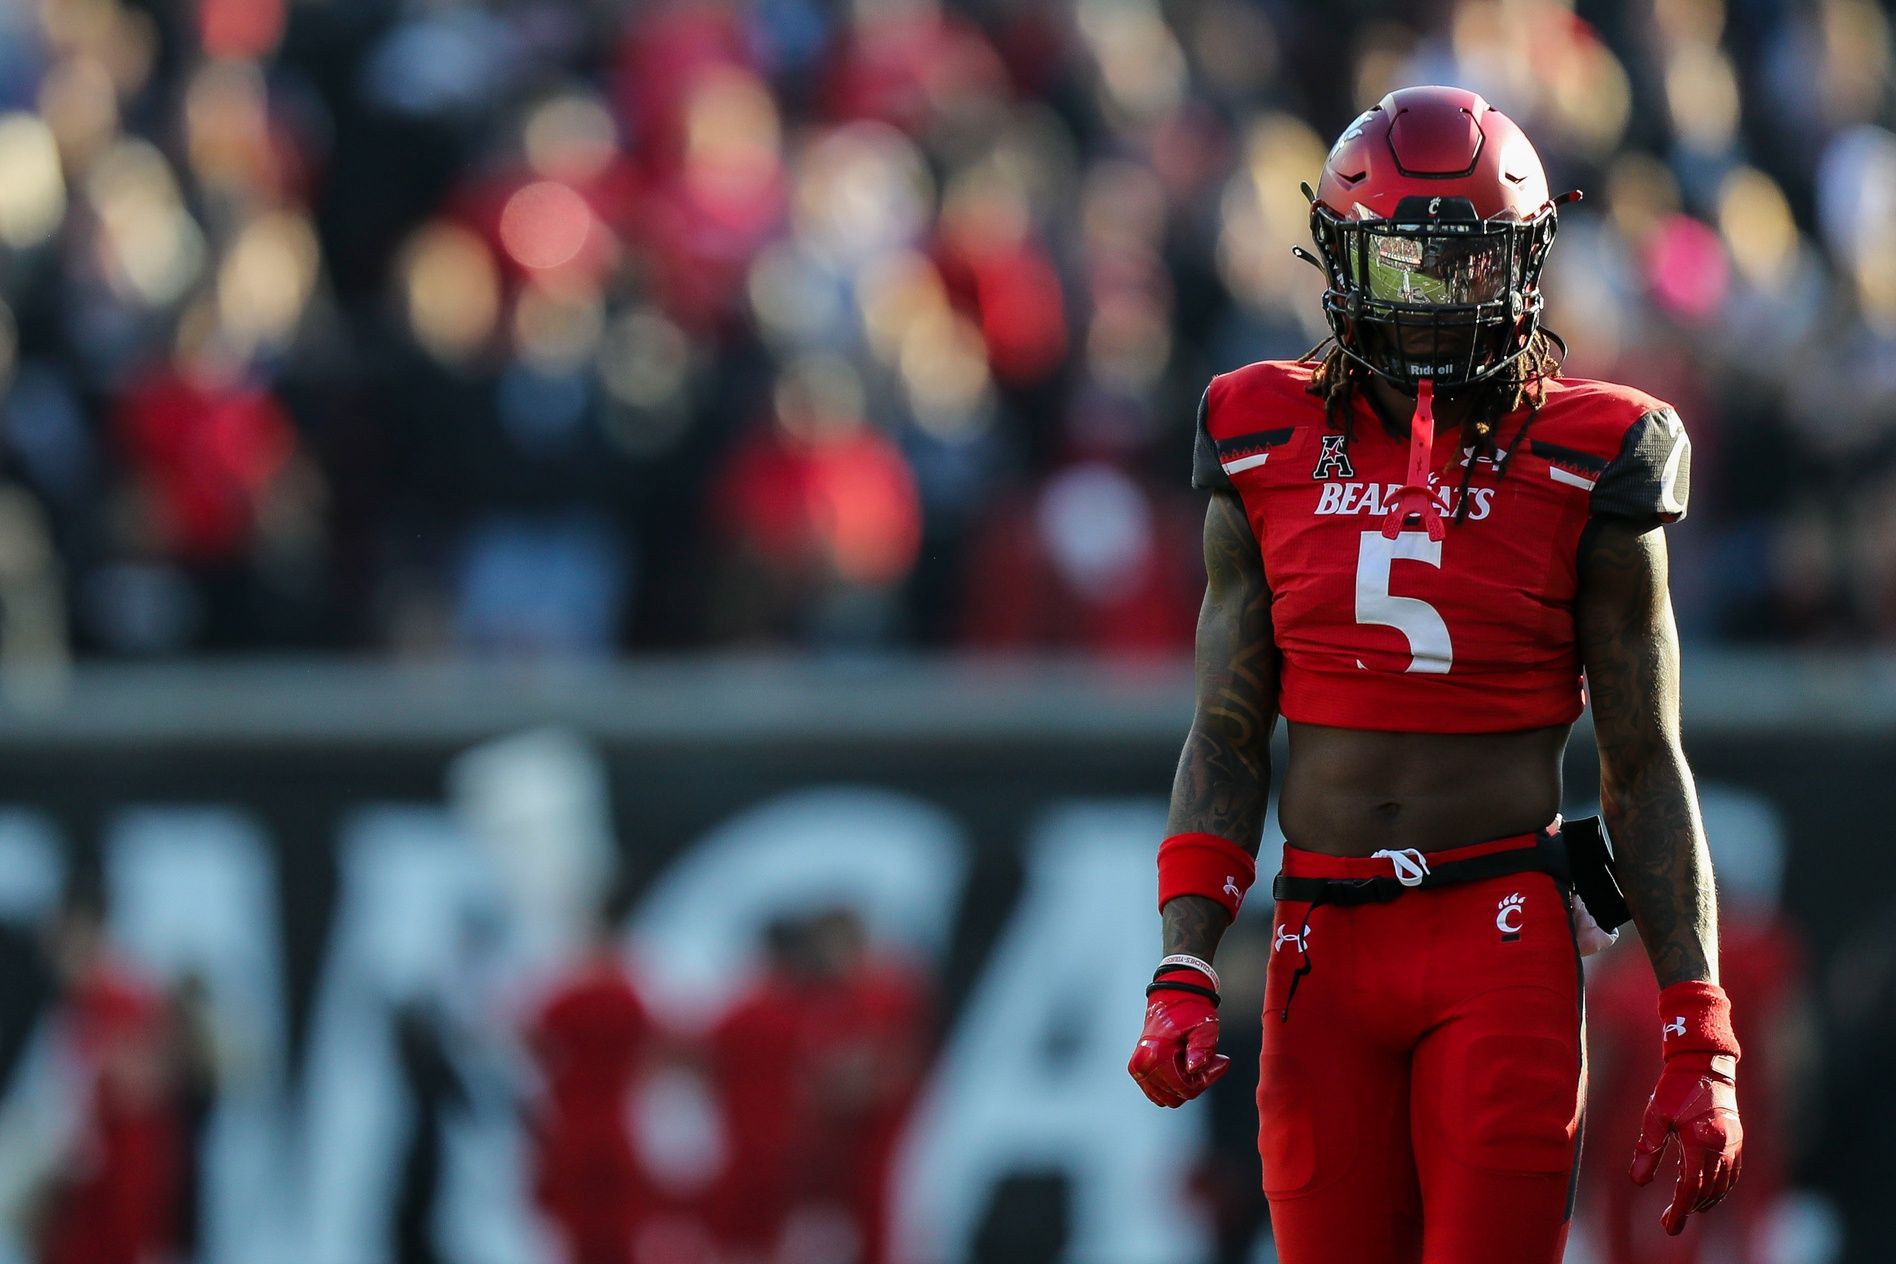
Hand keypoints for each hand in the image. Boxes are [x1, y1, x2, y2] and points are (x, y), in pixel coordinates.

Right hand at [1127, 990, 1228, 1106]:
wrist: (1172, 996)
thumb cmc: (1191, 1010)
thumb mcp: (1204, 1027)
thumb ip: (1201, 1048)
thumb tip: (1194, 1069)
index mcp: (1154, 1055)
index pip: (1184, 1088)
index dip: (1206, 1078)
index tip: (1221, 1061)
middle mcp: (1141, 1065)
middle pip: (1176, 1096)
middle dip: (1197, 1083)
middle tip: (1210, 1061)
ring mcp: (1137, 1070)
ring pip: (1169, 1098)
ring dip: (1186, 1085)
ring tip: (1196, 1061)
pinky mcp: (1138, 1071)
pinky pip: (1160, 1094)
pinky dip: (1175, 1085)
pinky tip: (1185, 1066)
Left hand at [1630, 1052, 1742, 1234]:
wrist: (1704, 1065)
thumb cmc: (1674, 1089)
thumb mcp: (1654, 1117)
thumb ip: (1648, 1151)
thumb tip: (1638, 1182)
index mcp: (1699, 1141)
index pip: (1690, 1187)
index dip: (1679, 1210)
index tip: (1668, 1226)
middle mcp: (1722, 1147)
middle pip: (1707, 1191)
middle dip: (1689, 1209)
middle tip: (1669, 1221)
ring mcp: (1734, 1145)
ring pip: (1723, 1186)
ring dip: (1705, 1201)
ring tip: (1685, 1209)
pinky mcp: (1738, 1141)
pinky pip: (1732, 1174)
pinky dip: (1720, 1189)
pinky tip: (1707, 1193)